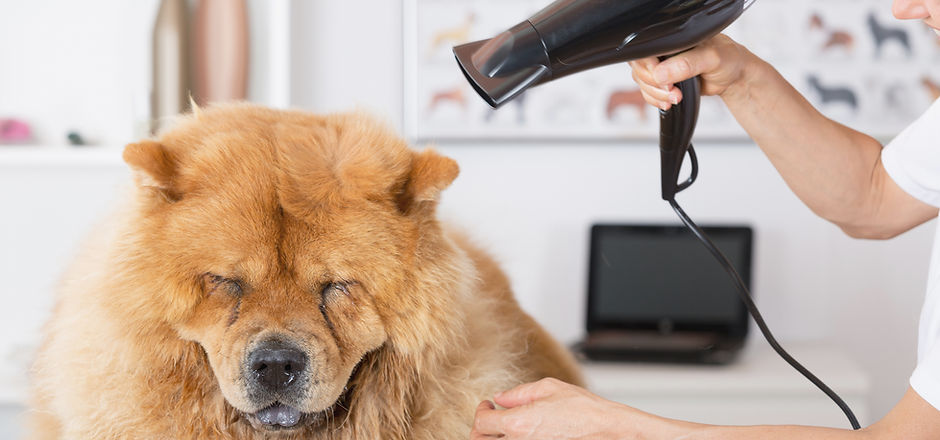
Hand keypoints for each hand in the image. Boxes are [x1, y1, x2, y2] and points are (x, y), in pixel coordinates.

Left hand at [470, 377, 670, 438]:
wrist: (610, 431)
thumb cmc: (585, 409)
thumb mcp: (549, 388)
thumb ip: (518, 393)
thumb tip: (500, 398)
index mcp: (519, 423)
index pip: (481, 423)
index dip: (481, 411)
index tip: (488, 405)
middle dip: (482, 429)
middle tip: (491, 418)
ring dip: (496, 437)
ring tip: (505, 426)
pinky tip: (524, 432)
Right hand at [627, 33, 753, 109]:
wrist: (734, 77)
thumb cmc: (727, 60)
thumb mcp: (711, 58)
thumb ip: (687, 64)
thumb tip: (661, 73)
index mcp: (673, 39)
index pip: (646, 51)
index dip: (650, 68)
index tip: (665, 80)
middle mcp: (664, 51)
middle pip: (640, 69)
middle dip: (655, 85)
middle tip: (673, 91)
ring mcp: (663, 67)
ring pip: (643, 82)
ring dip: (656, 95)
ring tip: (676, 98)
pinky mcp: (664, 82)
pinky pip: (648, 92)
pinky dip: (656, 100)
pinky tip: (669, 102)